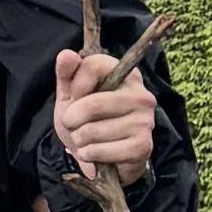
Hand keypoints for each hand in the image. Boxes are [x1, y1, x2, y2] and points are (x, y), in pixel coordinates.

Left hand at [49, 46, 159, 191]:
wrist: (102, 157)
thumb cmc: (86, 120)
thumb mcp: (71, 94)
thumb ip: (67, 72)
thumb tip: (66, 54)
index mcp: (127, 75)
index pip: (92, 66)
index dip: (74, 86)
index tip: (75, 97)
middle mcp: (142, 95)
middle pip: (91, 104)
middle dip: (71, 119)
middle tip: (74, 124)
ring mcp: (145, 121)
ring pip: (92, 131)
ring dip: (79, 139)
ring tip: (86, 139)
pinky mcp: (143, 146)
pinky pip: (100, 151)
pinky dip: (88, 154)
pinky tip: (94, 152)